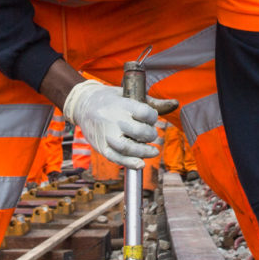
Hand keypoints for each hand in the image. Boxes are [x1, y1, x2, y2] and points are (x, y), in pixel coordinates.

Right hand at [61, 79, 175, 167]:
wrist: (82, 105)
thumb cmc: (110, 99)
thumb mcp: (129, 95)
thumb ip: (152, 102)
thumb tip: (176, 104)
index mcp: (122, 104)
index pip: (145, 113)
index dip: (153, 118)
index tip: (152, 119)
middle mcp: (113, 119)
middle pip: (140, 132)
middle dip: (151, 136)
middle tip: (151, 135)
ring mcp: (106, 134)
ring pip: (128, 148)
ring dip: (144, 152)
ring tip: (153, 152)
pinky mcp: (100, 146)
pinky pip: (116, 158)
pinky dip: (130, 164)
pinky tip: (140, 164)